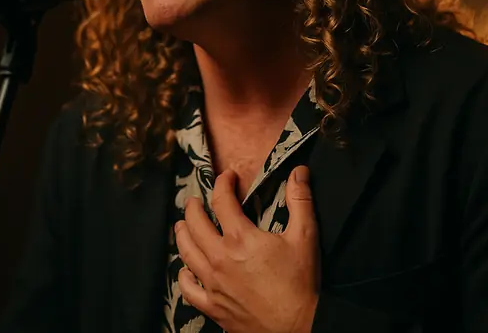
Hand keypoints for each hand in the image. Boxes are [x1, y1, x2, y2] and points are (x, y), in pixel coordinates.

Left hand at [175, 165, 319, 332]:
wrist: (297, 327)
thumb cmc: (301, 283)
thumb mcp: (305, 237)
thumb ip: (300, 200)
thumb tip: (299, 171)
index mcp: (240, 238)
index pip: (222, 201)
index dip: (223, 183)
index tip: (227, 177)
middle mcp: (220, 258)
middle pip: (195, 224)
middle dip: (194, 207)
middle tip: (197, 200)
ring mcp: (213, 283)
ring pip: (186, 252)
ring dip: (182, 234)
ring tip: (183, 225)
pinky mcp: (212, 306)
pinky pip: (188, 289)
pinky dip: (184, 275)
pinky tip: (186, 268)